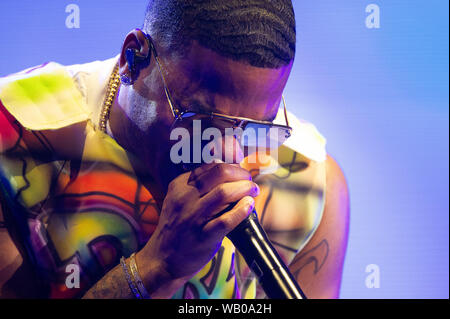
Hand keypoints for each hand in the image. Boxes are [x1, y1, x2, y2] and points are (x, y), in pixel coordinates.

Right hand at [137, 162, 259, 295]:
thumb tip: (227, 172)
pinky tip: (249, 206)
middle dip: (240, 174)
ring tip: (252, 191)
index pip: (210, 166)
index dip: (231, 166)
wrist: (162, 259)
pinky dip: (242, 210)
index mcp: (179, 185)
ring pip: (224, 193)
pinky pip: (227, 219)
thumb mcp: (179, 200)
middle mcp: (185, 198)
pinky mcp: (203, 236)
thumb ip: (198, 186)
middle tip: (248, 181)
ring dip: (244, 189)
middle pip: (219, 174)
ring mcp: (193, 217)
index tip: (240, 172)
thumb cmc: (177, 227)